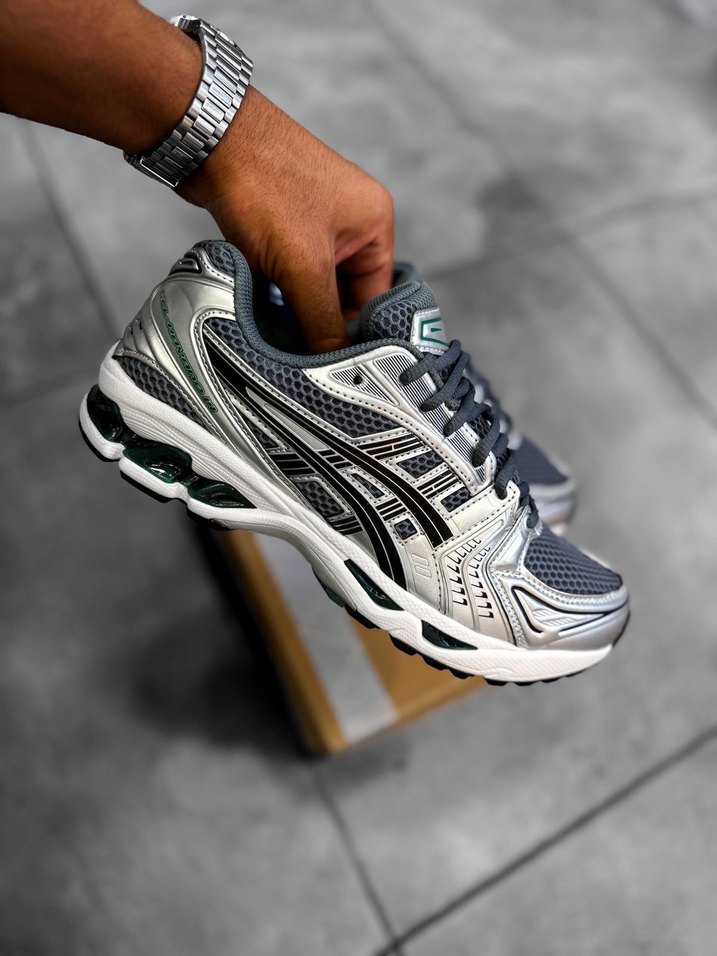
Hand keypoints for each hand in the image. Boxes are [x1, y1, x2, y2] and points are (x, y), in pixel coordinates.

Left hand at [179, 88, 394, 352]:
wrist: (207, 138)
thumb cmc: (265, 188)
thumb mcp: (303, 266)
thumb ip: (323, 321)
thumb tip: (337, 370)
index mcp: (375, 225)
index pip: (377, 300)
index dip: (358, 337)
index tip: (337, 374)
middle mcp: (353, 224)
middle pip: (346, 297)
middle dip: (322, 325)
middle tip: (303, 365)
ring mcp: (317, 223)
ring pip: (314, 288)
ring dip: (297, 312)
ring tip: (281, 343)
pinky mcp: (284, 226)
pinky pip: (290, 275)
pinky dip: (278, 295)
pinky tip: (263, 316)